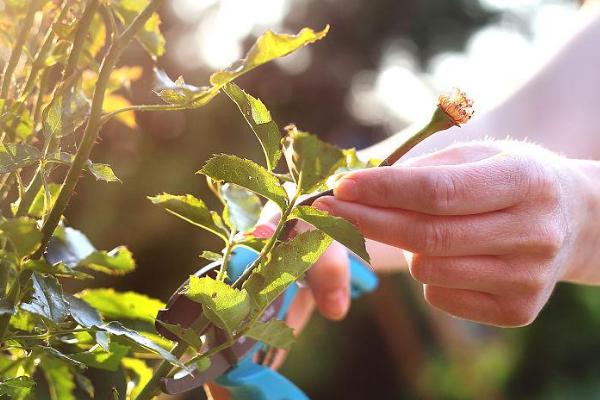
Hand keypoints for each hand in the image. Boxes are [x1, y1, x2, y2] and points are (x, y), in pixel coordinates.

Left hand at [313, 140, 598, 326]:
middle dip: (367, 222)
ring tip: (428, 230)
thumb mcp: (479, 157)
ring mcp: (528, 278)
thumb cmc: (510, 180)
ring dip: (407, 249)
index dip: (383, 191)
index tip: (340, 186)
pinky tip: (454, 257)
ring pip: (428, 269)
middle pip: (428, 236)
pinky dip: (429, 275)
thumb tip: (359, 188)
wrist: (572, 221)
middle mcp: (534, 233)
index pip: (439, 192)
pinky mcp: (518, 311)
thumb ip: (424, 171)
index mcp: (524, 182)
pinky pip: (440, 296)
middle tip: (329, 211)